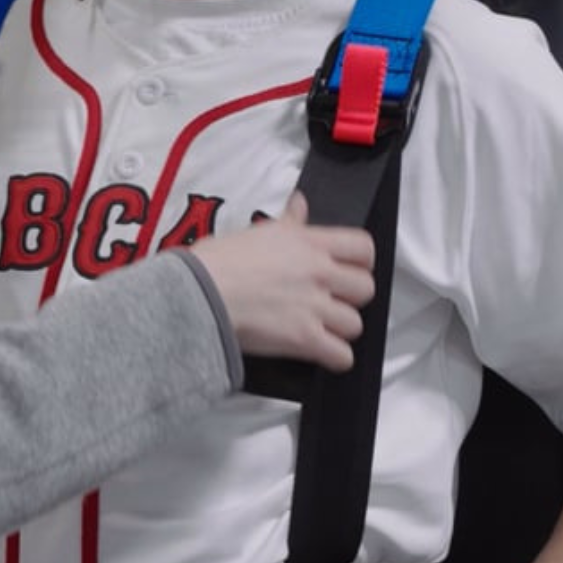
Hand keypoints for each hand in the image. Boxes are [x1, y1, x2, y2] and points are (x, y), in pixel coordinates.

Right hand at [191, 192, 375, 371]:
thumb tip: (299, 205)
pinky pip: (342, 356)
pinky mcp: (304, 339)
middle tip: (331, 301)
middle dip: (350, 298)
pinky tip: (320, 353)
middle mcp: (318, 272)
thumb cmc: (216, 263)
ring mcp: (314, 306)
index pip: (363, 248)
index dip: (361, 262)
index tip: (350, 270)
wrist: (198, 293)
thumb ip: (289, 222)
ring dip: (339, 330)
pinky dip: (334, 358)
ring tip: (321, 329)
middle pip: (365, 289)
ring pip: (355, 324)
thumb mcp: (257, 231)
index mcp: (309, 243)